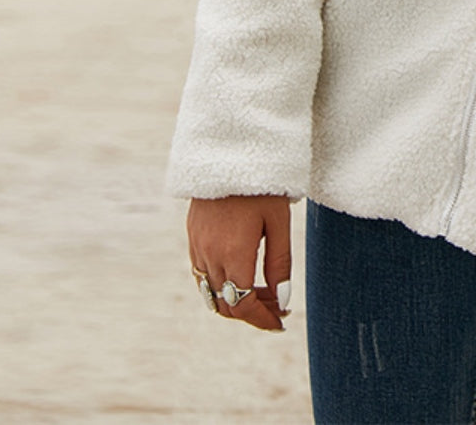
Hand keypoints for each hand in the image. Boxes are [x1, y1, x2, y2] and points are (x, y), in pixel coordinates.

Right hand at [187, 194, 291, 330]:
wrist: (226, 152)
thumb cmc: (261, 185)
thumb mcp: (278, 222)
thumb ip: (280, 263)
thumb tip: (282, 300)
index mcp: (233, 254)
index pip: (244, 305)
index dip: (262, 320)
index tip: (280, 323)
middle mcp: (209, 256)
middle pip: (227, 304)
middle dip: (253, 312)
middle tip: (278, 307)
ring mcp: (197, 248)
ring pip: (212, 293)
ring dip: (236, 300)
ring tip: (263, 292)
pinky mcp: (192, 237)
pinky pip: (202, 276)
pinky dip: (221, 286)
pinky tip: (241, 275)